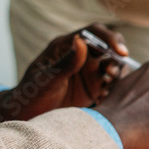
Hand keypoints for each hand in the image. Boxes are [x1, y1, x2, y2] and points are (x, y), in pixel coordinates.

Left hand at [0, 24, 128, 122]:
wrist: (29, 115)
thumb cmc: (32, 94)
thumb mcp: (47, 79)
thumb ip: (66, 62)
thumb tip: (81, 41)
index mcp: (67, 46)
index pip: (94, 32)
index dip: (110, 38)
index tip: (120, 51)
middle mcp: (81, 55)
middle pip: (108, 46)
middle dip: (117, 55)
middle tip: (115, 69)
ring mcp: (89, 70)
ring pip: (113, 64)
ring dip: (116, 71)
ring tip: (107, 83)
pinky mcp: (95, 86)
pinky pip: (113, 82)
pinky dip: (114, 87)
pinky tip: (104, 97)